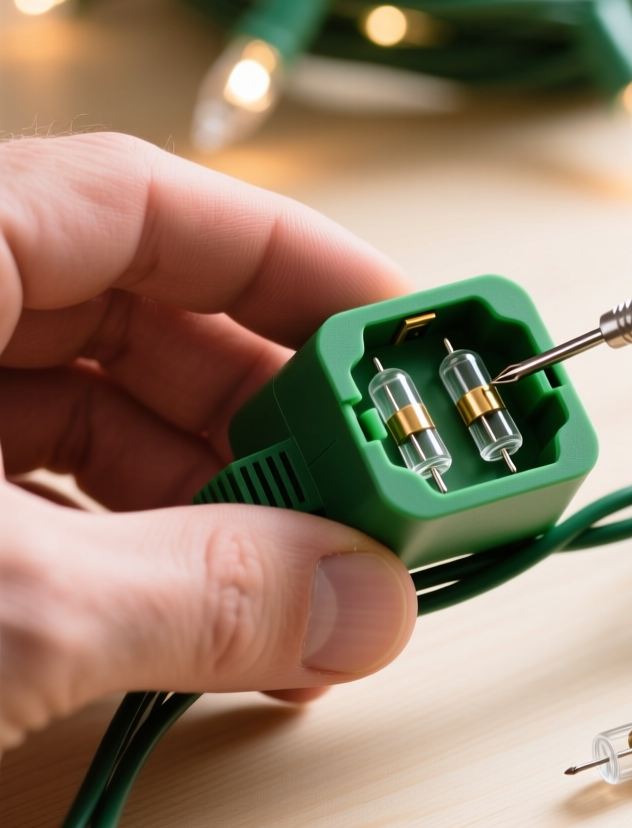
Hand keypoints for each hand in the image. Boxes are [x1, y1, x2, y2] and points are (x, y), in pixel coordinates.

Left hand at [0, 133, 416, 749]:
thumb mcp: (9, 607)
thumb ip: (200, 594)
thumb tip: (367, 603)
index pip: (138, 200)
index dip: (284, 261)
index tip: (398, 336)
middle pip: (123, 312)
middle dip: (258, 411)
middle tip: (363, 491)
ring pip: (80, 411)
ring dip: (200, 500)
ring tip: (295, 590)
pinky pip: (26, 489)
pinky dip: (118, 550)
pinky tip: (192, 627)